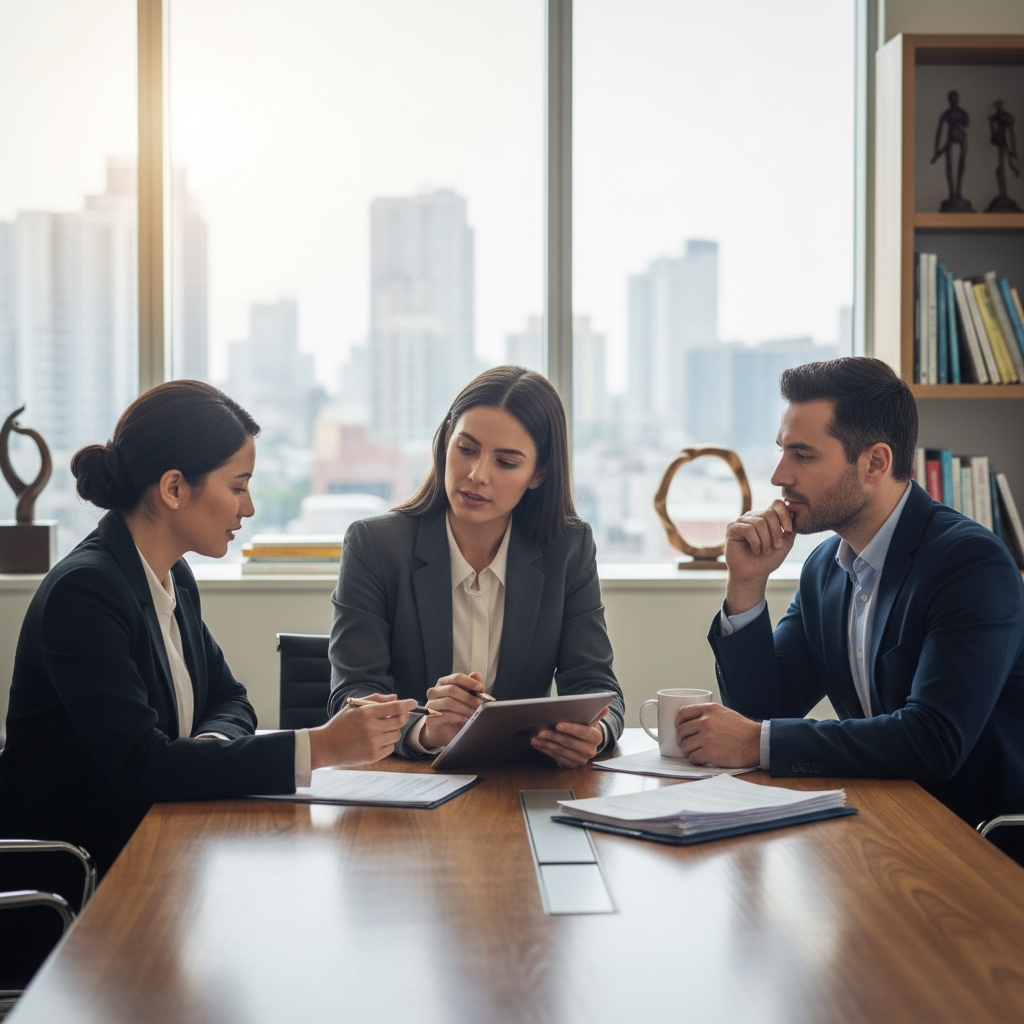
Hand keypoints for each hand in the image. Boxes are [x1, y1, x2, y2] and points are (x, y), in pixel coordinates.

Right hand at [309, 695, 417, 768]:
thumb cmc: (341, 724)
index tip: (414, 702)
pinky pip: (390, 747)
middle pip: (400, 721)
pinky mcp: (373, 756)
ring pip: (396, 734)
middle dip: (403, 716)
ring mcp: (373, 743)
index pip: (395, 707)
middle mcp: (371, 728)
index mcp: (366, 713)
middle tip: (399, 715)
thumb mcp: (354, 706)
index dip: (408, 704)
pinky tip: (376, 740)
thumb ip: (376, 699)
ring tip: (381, 729)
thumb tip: (396, 698)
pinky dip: (387, 742)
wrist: (326, 746)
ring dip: (393, 730)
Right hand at [420, 672, 487, 747]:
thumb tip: (476, 674)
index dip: (470, 682)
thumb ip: (471, 687)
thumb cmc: (457, 712)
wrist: (447, 732)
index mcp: (443, 683)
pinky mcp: (430, 718)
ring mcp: (430, 705)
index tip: (481, 688)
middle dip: (469, 697)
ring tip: (474, 714)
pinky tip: (465, 720)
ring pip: (448, 702)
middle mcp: (434, 691)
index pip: (456, 678)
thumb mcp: (466, 699)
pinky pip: (445, 715)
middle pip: (452, 689)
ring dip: (465, 708)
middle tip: (481, 705)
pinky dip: (458, 717)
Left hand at [531, 708, 609, 767]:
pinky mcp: (572, 764)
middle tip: (540, 732)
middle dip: (552, 736)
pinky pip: (556, 757)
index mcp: (596, 737)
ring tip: (534, 738)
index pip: (582, 732)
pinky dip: (545, 750)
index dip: (570, 728)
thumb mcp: (592, 719)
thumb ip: (596, 713)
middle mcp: (590, 751)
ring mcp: (581, 759)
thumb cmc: (587, 726)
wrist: (588, 741)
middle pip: (568, 742)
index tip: (557, 725)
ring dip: (545, 744)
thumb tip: (606, 708)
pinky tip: (538, 744)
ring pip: (560, 751)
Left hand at [675, 703, 759, 767]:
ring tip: (694, 751)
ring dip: (687, 750)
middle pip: (681, 730)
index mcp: (709, 709)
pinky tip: (700, 758)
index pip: (683, 713)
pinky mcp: (709, 753)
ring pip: (685, 745)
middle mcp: (706, 722)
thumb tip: (691, 720)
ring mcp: (707, 738)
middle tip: (685, 743)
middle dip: (681, 738)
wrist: (756, 742)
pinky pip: (693, 757)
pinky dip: (694, 759)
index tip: (678, 727)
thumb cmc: (742, 729)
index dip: (678, 722)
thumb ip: (708, 714)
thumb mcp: (724, 713)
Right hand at [724, 500, 795, 614]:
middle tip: (776, 546)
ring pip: (759, 522)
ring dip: (766, 540)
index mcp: (766, 516)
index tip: (789, 530)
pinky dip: (756, 542)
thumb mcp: (785, 543)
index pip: (777, 504)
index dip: (785, 515)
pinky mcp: (732, 527)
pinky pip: (748, 529)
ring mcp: (742, 520)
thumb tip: (795, 514)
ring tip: (764, 551)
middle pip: (769, 513)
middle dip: (776, 532)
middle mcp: (753, 515)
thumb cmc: (768, 559)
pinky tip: (755, 550)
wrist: (754, 574)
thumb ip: (791, 528)